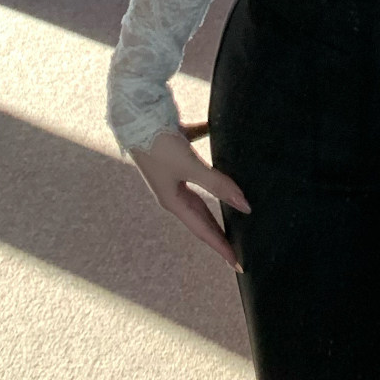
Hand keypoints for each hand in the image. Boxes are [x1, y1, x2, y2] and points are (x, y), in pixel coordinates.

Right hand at [127, 126, 249, 272]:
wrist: (134, 114)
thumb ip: (217, 184)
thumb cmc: (158, 143)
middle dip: (219, 230)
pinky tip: (220, 137)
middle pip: (202, 214)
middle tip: (237, 246)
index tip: (238, 265)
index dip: (221, 247)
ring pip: (200, 189)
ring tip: (234, 205)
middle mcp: (172, 190)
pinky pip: (197, 153)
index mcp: (173, 201)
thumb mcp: (189, 166)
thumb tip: (245, 205)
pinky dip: (209, 151)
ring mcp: (173, 171)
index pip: (203, 230)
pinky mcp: (176, 150)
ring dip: (216, 196)